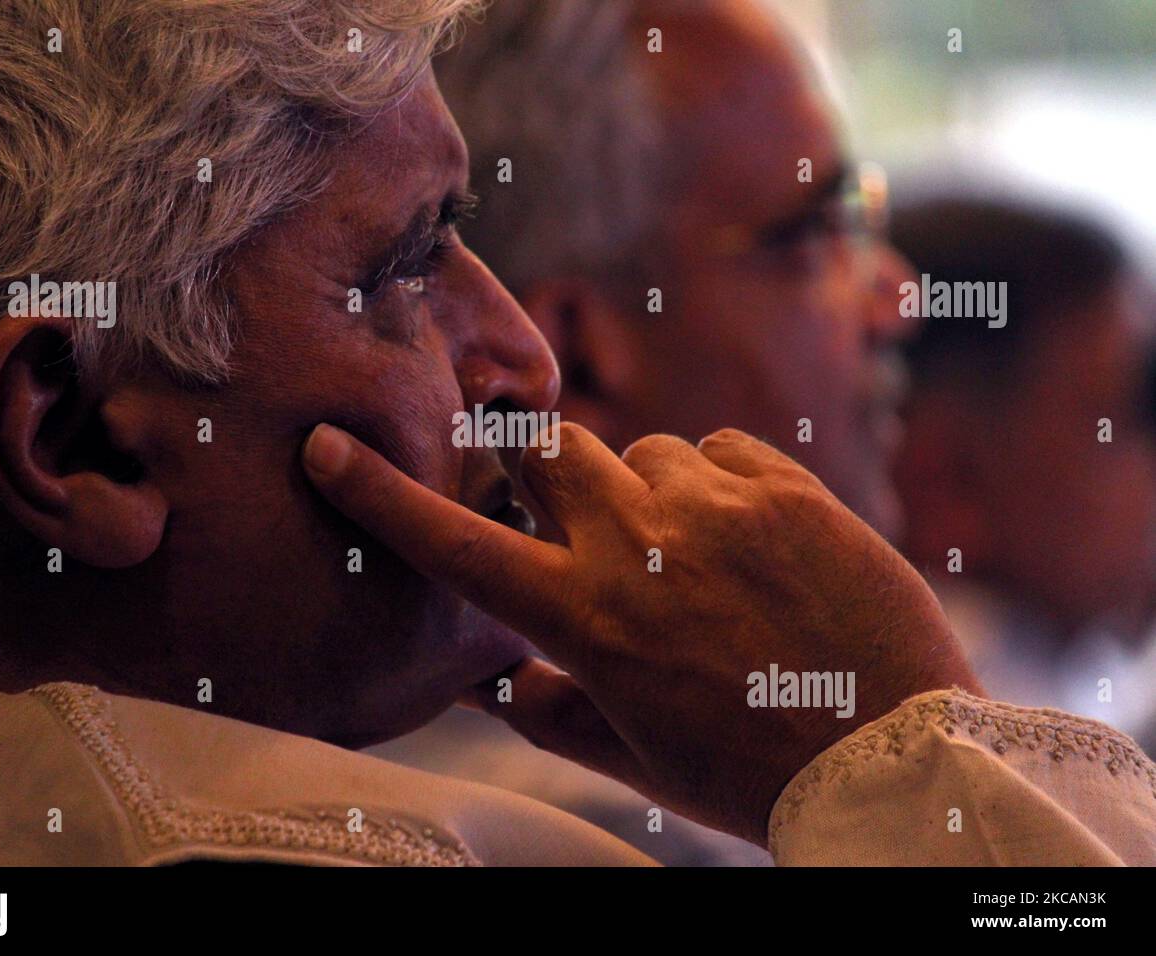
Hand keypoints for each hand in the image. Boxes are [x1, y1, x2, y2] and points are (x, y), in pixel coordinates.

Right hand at [303, 421, 979, 844]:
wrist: (898, 755)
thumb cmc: (753, 769)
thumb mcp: (635, 758)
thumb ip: (551, 711)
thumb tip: (505, 677)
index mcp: (581, 620)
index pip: (454, 545)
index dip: (380, 494)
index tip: (328, 447)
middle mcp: (634, 547)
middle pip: (544, 445)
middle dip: (535, 459)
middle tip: (563, 495)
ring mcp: (714, 508)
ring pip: (641, 451)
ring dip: (645, 490)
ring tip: (694, 553)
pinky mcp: (786, 488)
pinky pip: (722, 450)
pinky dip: (720, 485)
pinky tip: (751, 541)